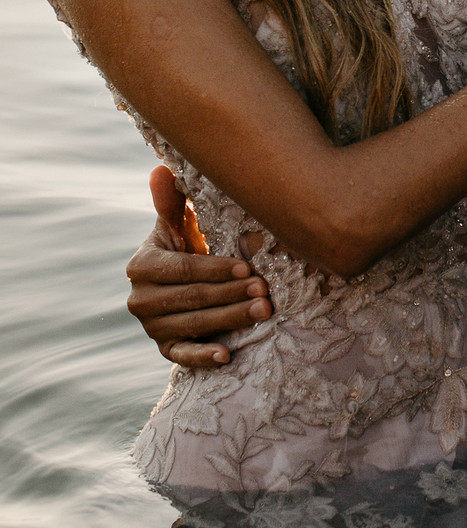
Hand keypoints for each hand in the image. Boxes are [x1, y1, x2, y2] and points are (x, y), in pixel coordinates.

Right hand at [126, 166, 272, 367]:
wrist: (181, 285)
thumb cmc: (186, 247)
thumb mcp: (179, 224)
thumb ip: (171, 201)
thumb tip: (160, 169)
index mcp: (142, 266)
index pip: (183, 269)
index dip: (214, 269)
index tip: (246, 266)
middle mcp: (140, 300)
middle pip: (192, 298)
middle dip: (231, 293)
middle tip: (265, 289)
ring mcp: (151, 327)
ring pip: (195, 324)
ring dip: (230, 318)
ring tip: (263, 310)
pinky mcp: (165, 348)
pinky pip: (183, 356)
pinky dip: (203, 357)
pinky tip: (226, 355)